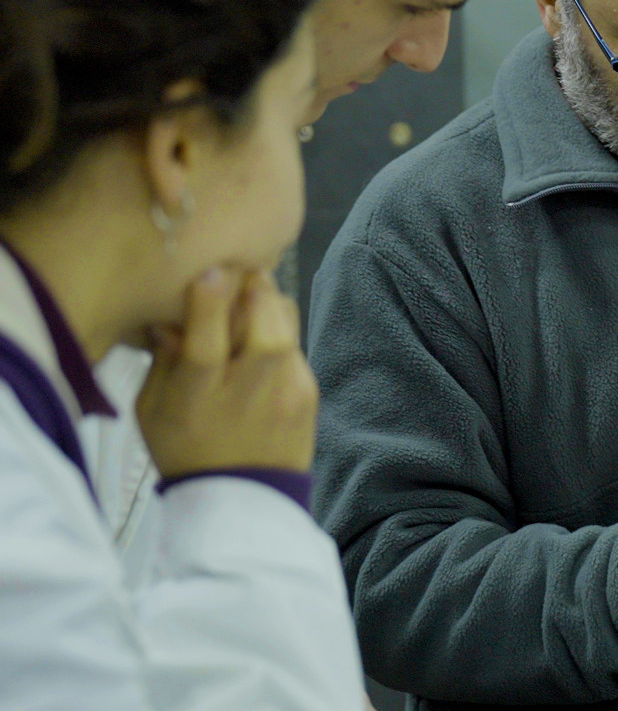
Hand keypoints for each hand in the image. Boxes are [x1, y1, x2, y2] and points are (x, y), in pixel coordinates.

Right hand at [135, 268, 317, 478]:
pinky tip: (262, 337)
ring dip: (270, 304)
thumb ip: (162, 363)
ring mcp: (285, 394)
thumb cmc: (185, 448)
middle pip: (265, 331)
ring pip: (287, 328)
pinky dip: (279, 332)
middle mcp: (247, 395)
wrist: (241, 500)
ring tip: (251, 299)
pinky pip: (296, 345)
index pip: (206, 348)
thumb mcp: (152, 411)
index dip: (209, 307)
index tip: (210, 273)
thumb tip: (171, 318)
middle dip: (255, 291)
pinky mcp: (309, 393)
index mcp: (197, 401)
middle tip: (241, 274)